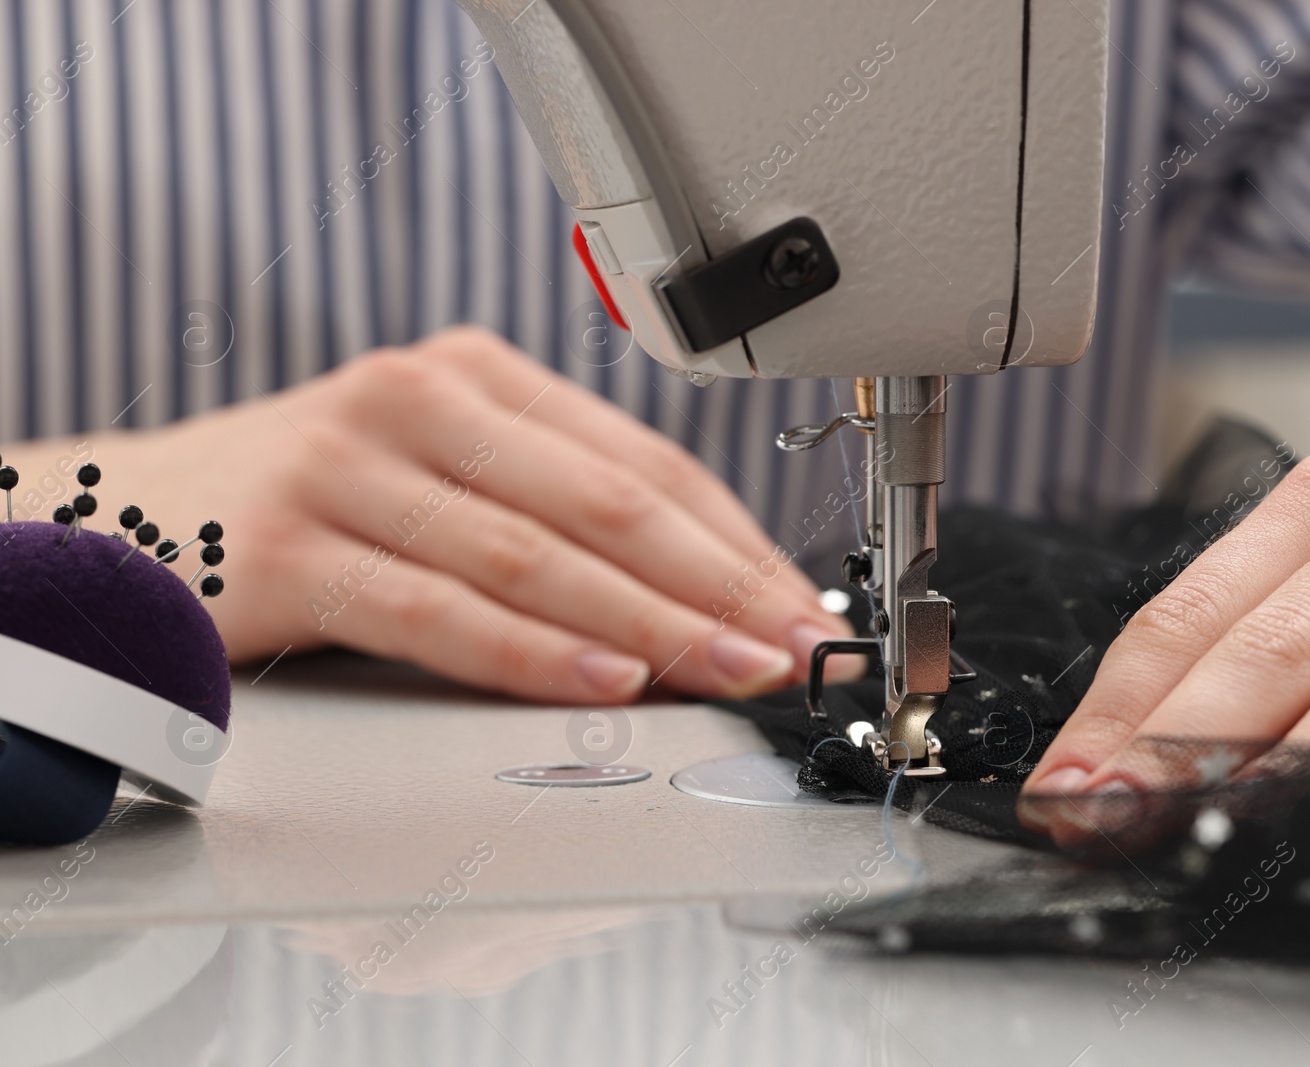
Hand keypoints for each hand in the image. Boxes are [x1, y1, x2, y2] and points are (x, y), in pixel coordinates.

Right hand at [11, 327, 851, 703]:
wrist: (125, 516)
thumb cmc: (309, 505)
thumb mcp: (438, 474)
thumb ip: (549, 513)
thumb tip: (695, 597)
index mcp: (474, 375)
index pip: (641, 461)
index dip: (734, 540)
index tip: (797, 605)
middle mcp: (419, 401)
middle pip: (609, 503)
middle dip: (718, 588)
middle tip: (792, 649)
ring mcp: (352, 467)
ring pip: (537, 555)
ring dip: (651, 625)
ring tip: (729, 670)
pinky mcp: (293, 546)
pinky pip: (439, 609)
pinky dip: (530, 651)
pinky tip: (603, 681)